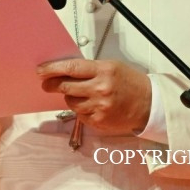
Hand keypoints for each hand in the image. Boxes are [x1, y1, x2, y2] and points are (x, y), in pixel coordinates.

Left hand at [37, 59, 151, 132]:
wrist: (148, 104)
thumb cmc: (130, 82)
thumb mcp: (112, 67)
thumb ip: (90, 69)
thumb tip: (65, 70)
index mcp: (104, 71)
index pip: (72, 68)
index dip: (52, 69)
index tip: (40, 70)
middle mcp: (100, 89)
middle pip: (66, 86)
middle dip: (52, 84)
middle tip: (46, 83)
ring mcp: (99, 108)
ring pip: (71, 102)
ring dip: (70, 97)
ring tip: (80, 93)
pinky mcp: (99, 122)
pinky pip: (80, 114)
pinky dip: (81, 109)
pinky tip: (91, 104)